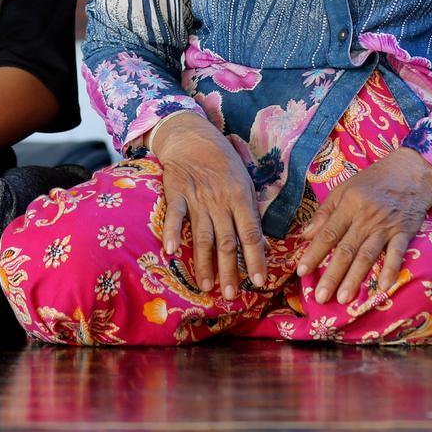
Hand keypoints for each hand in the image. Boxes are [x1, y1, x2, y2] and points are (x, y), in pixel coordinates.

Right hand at [149, 112, 267, 300]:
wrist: (192, 136)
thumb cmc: (223, 161)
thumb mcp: (244, 181)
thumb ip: (249, 210)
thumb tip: (259, 241)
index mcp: (240, 197)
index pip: (251, 234)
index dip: (255, 259)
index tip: (259, 282)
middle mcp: (220, 201)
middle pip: (227, 241)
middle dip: (230, 270)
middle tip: (232, 295)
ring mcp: (197, 198)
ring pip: (203, 236)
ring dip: (204, 263)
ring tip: (207, 287)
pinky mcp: (176, 194)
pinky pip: (174, 216)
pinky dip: (172, 233)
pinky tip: (172, 251)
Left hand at [295, 147, 431, 306]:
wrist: (412, 170)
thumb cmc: (374, 180)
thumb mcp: (345, 188)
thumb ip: (325, 212)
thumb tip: (305, 235)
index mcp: (348, 205)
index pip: (328, 233)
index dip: (314, 253)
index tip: (301, 272)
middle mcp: (365, 217)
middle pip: (345, 249)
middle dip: (332, 275)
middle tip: (320, 297)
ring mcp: (386, 225)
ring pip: (367, 255)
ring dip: (355, 278)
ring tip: (343, 299)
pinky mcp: (405, 231)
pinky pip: (397, 253)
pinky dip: (391, 270)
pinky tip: (384, 288)